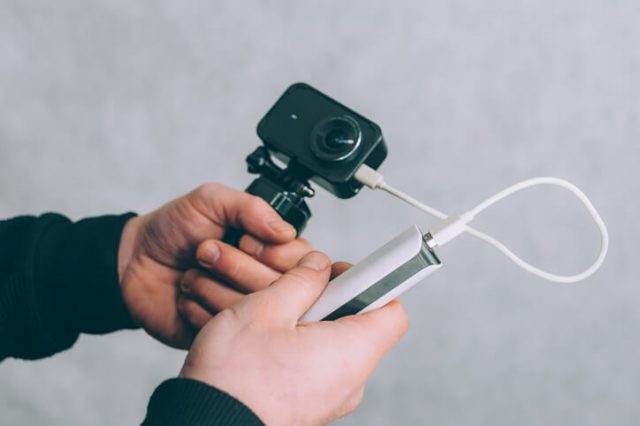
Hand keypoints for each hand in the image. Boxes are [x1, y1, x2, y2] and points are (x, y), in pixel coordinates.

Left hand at [117, 183, 312, 348]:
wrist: (131, 263)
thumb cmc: (173, 229)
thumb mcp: (210, 201)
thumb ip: (251, 208)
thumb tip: (285, 231)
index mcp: (272, 250)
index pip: (303, 261)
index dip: (273, 253)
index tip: (243, 240)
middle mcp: (265, 281)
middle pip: (281, 288)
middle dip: (236, 265)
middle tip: (205, 250)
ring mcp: (246, 311)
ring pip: (255, 311)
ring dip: (214, 286)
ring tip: (192, 271)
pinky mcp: (224, 334)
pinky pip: (228, 331)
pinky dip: (201, 309)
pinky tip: (186, 295)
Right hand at [179, 251, 408, 424]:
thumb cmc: (234, 378)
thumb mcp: (265, 310)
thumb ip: (301, 282)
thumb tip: (318, 267)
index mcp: (350, 352)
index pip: (392, 311)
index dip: (373, 284)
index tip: (346, 273)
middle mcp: (349, 381)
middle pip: (361, 326)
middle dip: (332, 301)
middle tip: (299, 294)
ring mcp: (331, 398)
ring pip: (336, 346)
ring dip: (311, 324)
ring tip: (275, 321)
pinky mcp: (311, 407)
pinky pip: (319, 367)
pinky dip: (301, 348)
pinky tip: (269, 343)